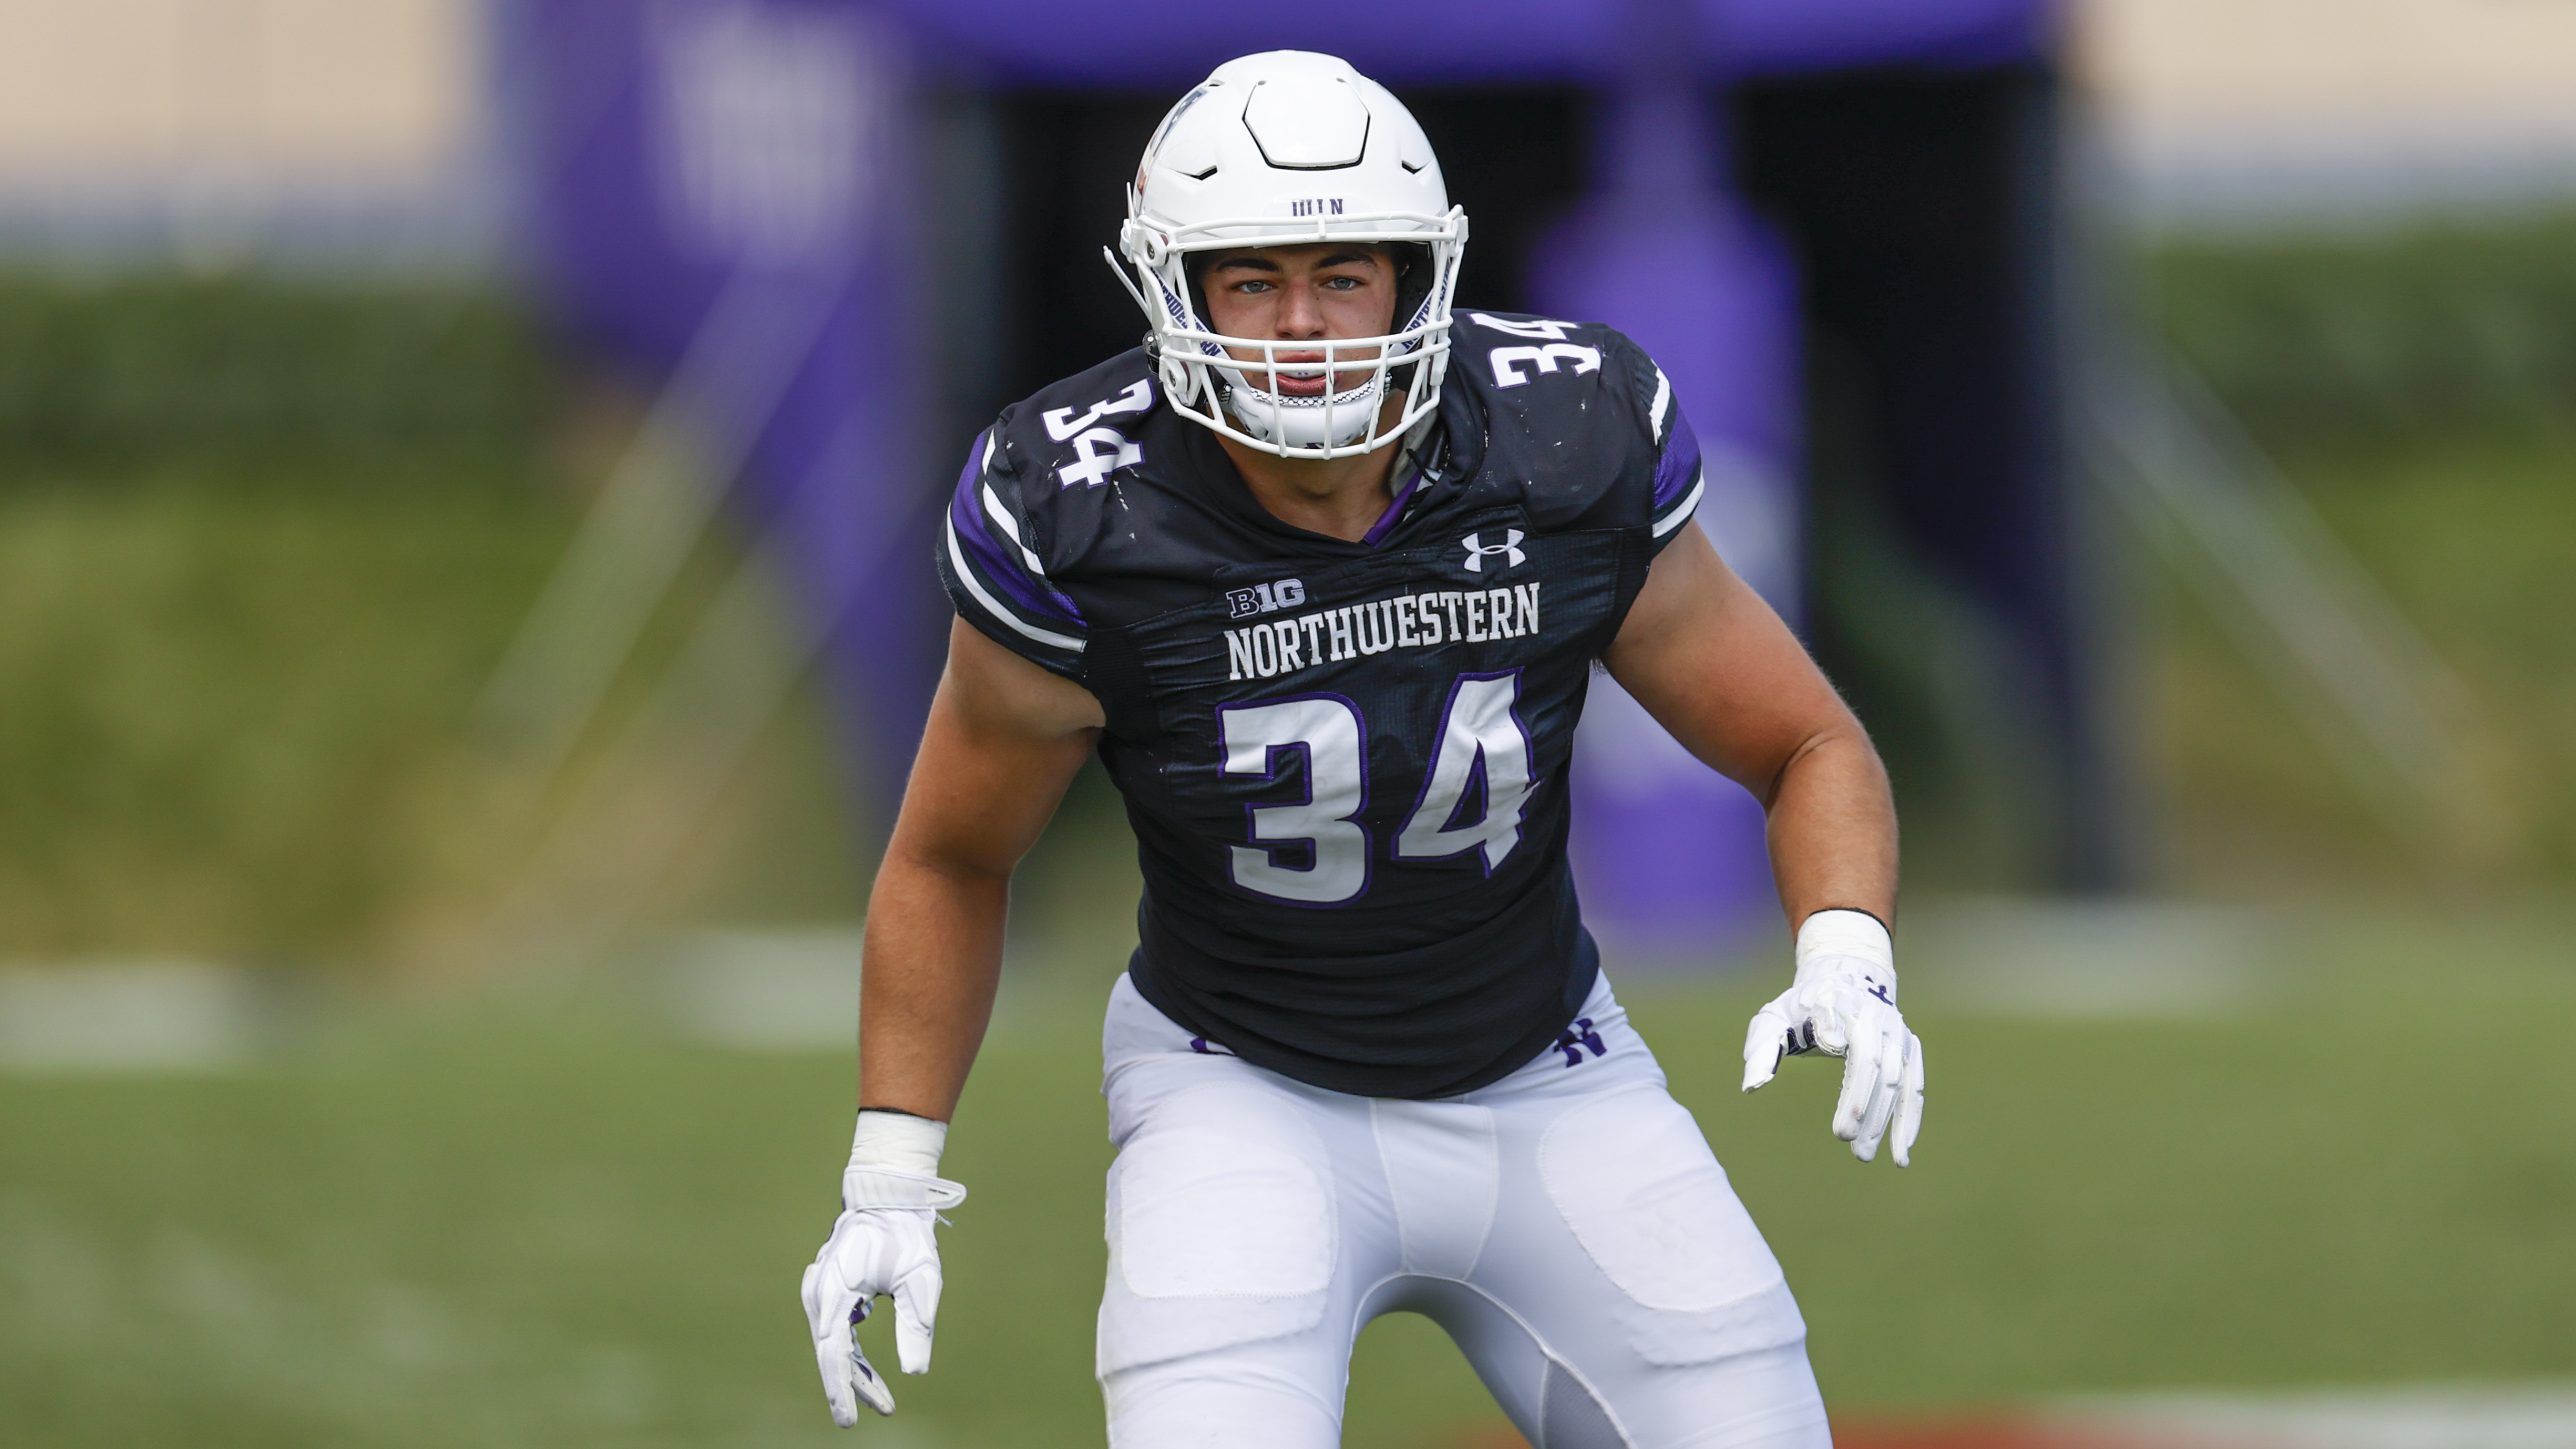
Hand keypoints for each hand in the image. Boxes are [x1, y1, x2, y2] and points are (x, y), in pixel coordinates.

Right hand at [799, 1109, 966, 1426]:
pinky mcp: (829, 1294)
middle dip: (852, 1386)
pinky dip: (852, 1356)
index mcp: (835, 1288)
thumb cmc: (906, 1234)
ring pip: (833, 1346)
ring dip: (855, 1373)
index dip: (840, 1387)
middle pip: (831, 1352)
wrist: (888, 1198)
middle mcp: (819, 1292)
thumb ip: (916, 1325)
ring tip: (883, 1401)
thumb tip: (916, 1371)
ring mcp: (819, 1292)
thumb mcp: (922, 1279)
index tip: (848, 1418)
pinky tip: (869, 1377)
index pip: (832, 1350)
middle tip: (879, 1412)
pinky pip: (836, 1333)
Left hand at [1740, 909, 1923, 1165]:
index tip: (1832, 1046)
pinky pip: (1914, 1088)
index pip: (1832, 1017)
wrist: (1847, 980)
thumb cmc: (1801, 1009)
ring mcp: (1895, 1033)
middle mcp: (1870, 1015)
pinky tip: (1900, 1154)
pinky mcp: (1909, 1049)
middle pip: (1869, 1060)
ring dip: (1883, 1120)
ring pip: (1895, 1079)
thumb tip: (1752, 1087)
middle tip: (1843, 1138)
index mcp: (1833, 1001)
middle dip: (1858, 1100)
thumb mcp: (1774, 1018)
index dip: (1831, 1031)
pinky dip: (1909, 1121)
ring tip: (1864, 1156)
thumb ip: (1761, 1049)